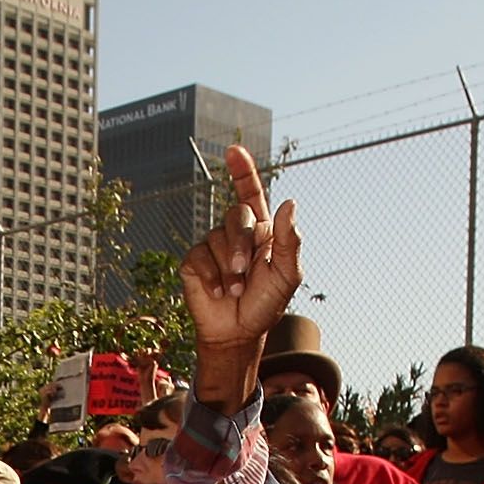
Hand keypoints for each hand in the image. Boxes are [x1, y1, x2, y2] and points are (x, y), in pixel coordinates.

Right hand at [178, 146, 301, 404]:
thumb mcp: (287, 275)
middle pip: (237, 216)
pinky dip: (211, 276)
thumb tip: (290, 203)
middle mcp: (235, 232)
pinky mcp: (193, 262)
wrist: (238, 332)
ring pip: (217, 238)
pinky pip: (200, 257)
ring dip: (229, 268)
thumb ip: (290, 241)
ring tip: (234, 290)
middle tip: (245, 273)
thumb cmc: (265, 303)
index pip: (251, 193)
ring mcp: (212, 245)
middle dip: (242, 245)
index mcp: (261, 230)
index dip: (243, 172)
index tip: (233, 151)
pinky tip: (217, 291)